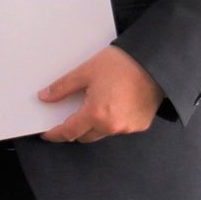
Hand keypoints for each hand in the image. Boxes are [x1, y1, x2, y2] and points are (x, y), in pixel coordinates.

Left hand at [38, 46, 163, 142]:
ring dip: (94, 125)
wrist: (154, 63)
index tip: (48, 134)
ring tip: (93, 104)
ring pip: (103, 133)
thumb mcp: (86, 71)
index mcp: (96, 114)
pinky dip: (112, 121)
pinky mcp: (141, 125)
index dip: (56, 134)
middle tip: (69, 116)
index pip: (69, 132)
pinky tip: (112, 105)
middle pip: (85, 136)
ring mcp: (128, 128)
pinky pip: (120, 128)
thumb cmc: (123, 64)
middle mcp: (113, 126)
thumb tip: (45, 97)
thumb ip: (63, 86)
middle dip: (75, 129)